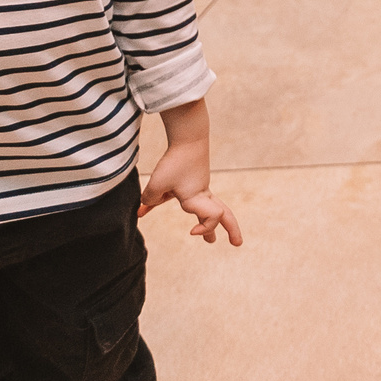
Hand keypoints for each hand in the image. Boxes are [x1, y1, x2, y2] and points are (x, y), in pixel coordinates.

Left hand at [141, 98, 243, 245]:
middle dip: (231, 229)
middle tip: (236, 243)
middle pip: (223, 214)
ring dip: (208, 224)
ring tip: (210, 240)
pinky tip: (146, 209)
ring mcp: (198, 187)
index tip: (191, 232)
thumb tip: (143, 206)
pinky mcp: (190, 181)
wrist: (188, 137)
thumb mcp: (157, 183)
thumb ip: (149, 199)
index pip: (213, 218)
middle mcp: (201, 194)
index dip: (206, 229)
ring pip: (208, 208)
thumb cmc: (175, 161)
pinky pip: (185, 199)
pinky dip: (168, 205)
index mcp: (197, 198)